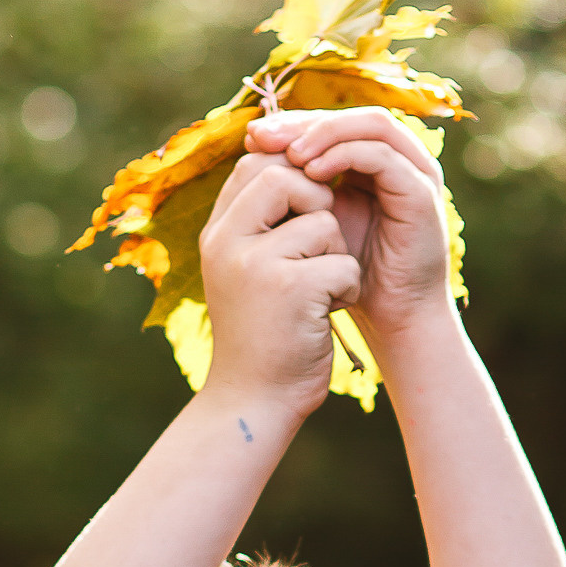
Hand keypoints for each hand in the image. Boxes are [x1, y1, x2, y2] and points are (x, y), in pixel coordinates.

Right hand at [199, 144, 365, 414]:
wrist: (253, 402)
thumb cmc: (261, 336)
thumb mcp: (246, 272)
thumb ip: (259, 225)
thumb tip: (292, 169)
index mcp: (217, 234)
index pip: (254, 164)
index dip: (293, 173)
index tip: (310, 208)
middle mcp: (227, 242)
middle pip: (285, 176)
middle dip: (318, 202)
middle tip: (320, 245)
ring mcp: (256, 264)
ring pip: (324, 221)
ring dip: (337, 254)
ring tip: (320, 292)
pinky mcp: (292, 290)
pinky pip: (344, 263)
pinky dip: (348, 289)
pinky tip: (327, 315)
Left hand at [244, 107, 453, 353]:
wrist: (392, 319)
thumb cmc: (352, 275)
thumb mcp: (313, 222)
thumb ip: (295, 185)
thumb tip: (252, 148)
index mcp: (375, 162)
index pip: (333, 122)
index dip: (293, 123)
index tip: (252, 138)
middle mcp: (401, 160)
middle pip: (351, 115)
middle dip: (304, 123)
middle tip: (262, 137)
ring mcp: (416, 172)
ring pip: (372, 124)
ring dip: (325, 133)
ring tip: (288, 154)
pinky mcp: (421, 192)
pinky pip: (382, 156)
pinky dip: (345, 155)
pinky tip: (312, 173)